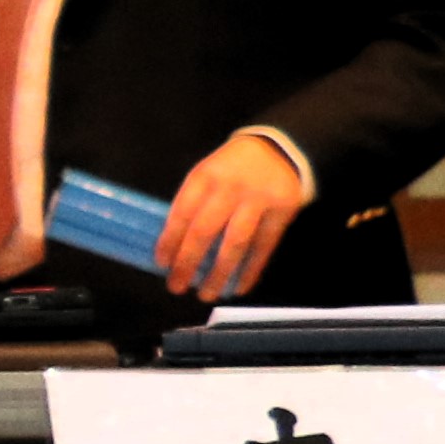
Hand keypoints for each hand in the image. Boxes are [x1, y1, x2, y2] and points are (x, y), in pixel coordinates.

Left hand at [160, 130, 316, 298]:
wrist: (279, 148)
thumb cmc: (231, 169)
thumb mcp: (206, 174)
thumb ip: (192, 203)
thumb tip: (172, 246)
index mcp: (204, 176)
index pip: (181, 212)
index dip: (170, 240)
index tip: (161, 264)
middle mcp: (230, 188)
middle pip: (205, 230)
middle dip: (188, 261)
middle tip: (176, 286)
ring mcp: (259, 200)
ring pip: (235, 243)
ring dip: (219, 272)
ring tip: (206, 294)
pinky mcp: (283, 212)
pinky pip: (264, 247)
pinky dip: (251, 270)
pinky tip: (238, 287)